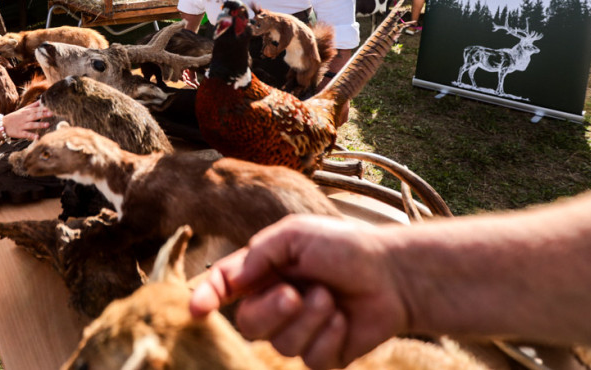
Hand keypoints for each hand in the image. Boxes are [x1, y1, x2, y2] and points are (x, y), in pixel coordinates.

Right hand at [3, 102, 52, 140]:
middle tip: (52, 113)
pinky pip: (26, 134)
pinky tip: (38, 137)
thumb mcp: (22, 110)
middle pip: (35, 116)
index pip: (36, 110)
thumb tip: (41, 100)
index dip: (43, 109)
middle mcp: (24, 118)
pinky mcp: (20, 133)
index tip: (51, 107)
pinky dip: (32, 136)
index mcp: (25, 112)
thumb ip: (32, 106)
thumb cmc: (14, 117)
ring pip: (32, 125)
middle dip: (43, 114)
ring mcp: (22, 126)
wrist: (2, 126)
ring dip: (39, 125)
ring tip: (48, 125)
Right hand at [189, 215, 407, 369]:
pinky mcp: (322, 353)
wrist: (394, 275)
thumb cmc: (346, 247)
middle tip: (297, 293)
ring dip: (309, 319)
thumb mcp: (298, 234)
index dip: (206, 298)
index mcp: (265, 272)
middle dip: (272, 310)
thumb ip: (260, 252)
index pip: (224, 286)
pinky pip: (310, 359)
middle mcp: (276, 302)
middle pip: (249, 324)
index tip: (196, 310)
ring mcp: (299, 330)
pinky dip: (328, 335)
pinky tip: (343, 318)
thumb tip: (233, 278)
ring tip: (331, 298)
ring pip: (280, 345)